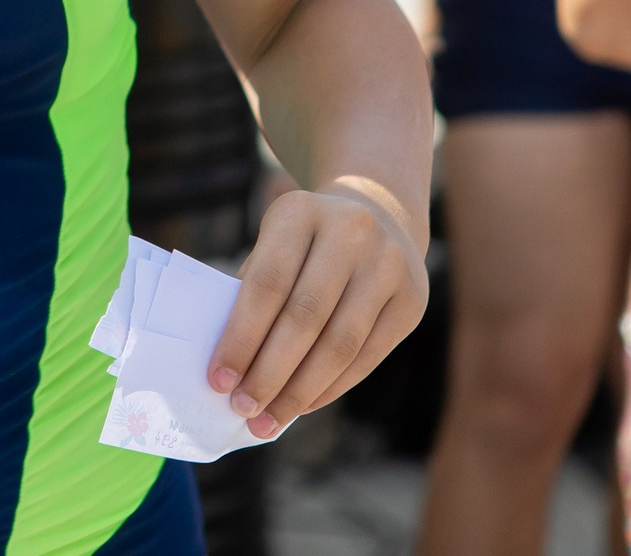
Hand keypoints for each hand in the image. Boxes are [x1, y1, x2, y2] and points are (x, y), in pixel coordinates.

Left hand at [206, 184, 427, 439]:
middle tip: (242, 410)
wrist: (378, 213)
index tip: (218, 380)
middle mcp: (351, 232)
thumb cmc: (304, 243)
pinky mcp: (412, 299)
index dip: (241, 337)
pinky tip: (304, 405)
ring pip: (341, 343)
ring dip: (301, 391)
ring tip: (269, 420)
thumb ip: (252, 293)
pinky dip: (331, 386)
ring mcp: (389, 264)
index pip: (267, 283)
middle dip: (270, 372)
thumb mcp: (274, 243)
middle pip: (305, 317)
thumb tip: (230, 369)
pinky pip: (367, 355)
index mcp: (300, 211)